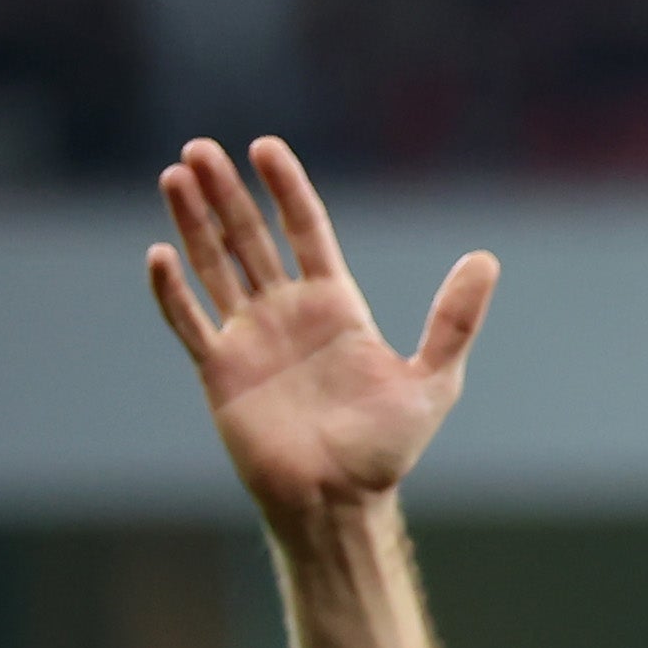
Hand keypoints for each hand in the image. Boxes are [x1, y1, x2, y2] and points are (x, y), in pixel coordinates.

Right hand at [147, 136, 490, 520]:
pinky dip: (173, 290)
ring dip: (193, 221)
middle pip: (250, 237)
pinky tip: (161, 254)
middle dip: (226, 193)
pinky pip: (189, 321)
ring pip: (214, 265)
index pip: (305, 229)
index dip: (286, 187)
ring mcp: (249, 337)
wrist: (340, 500)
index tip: (265, 147)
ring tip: (175, 175)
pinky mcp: (219, 369)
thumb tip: (486, 258)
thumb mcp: (433, 380)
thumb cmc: (387, 447)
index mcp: (335, 305)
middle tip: (200, 148)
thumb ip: (454, 319)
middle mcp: (287, 311)